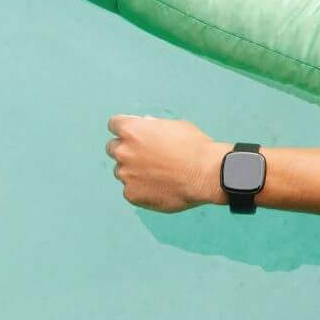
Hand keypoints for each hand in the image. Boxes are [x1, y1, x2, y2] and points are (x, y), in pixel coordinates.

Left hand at [105, 115, 225, 212]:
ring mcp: (126, 174)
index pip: (114, 124)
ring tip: (157, 174)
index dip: (125, 128)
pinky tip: (160, 187)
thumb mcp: (174, 125)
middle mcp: (124, 151)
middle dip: (126, 150)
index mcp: (132, 130)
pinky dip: (141, 188)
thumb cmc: (194, 147)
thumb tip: (144, 128)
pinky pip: (131, 189)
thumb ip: (152, 127)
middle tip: (145, 156)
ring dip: (133, 171)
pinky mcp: (131, 194)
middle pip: (113, 148)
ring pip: (121, 171)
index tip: (133, 135)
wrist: (206, 174)